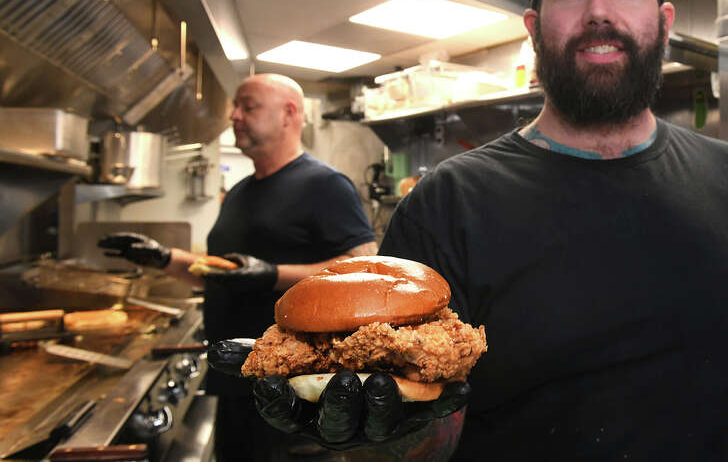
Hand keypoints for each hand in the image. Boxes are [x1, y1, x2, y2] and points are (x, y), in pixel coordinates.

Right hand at [97, 232, 170, 268]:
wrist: (160, 259)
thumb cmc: (158, 253)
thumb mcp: (152, 251)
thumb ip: (142, 249)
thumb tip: (130, 248)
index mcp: (138, 239)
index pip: (125, 237)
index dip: (117, 236)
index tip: (109, 237)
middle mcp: (132, 243)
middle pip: (119, 241)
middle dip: (109, 241)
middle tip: (99, 240)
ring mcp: (130, 249)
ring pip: (117, 247)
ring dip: (108, 246)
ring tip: (98, 244)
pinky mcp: (129, 256)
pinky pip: (119, 254)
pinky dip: (112, 254)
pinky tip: (105, 253)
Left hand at [200, 253, 277, 292]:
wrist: (269, 278)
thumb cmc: (258, 266)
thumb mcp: (245, 258)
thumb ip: (232, 257)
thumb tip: (221, 258)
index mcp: (240, 275)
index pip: (221, 276)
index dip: (210, 274)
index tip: (201, 272)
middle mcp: (237, 284)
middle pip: (218, 282)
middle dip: (208, 277)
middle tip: (197, 272)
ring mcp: (238, 288)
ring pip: (221, 284)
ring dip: (212, 280)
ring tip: (202, 274)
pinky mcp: (239, 290)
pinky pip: (226, 285)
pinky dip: (219, 281)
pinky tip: (213, 277)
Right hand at [255, 371, 469, 449]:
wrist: (387, 391)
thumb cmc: (333, 371)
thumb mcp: (297, 365)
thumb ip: (263, 357)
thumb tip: (219, 351)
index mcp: (311, 410)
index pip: (288, 414)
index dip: (279, 403)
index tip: (271, 387)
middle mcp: (344, 423)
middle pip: (339, 421)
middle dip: (341, 404)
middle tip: (344, 383)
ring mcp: (381, 423)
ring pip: (381, 420)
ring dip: (385, 402)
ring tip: (386, 382)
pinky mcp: (417, 417)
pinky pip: (433, 411)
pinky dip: (445, 401)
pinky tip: (460, 388)